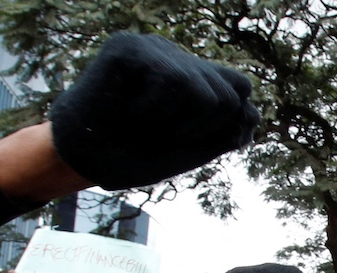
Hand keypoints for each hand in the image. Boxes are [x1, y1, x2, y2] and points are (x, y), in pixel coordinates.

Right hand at [49, 32, 259, 190]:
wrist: (83, 162)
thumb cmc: (133, 155)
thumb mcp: (192, 147)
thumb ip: (225, 129)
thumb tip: (253, 112)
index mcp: (191, 76)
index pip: (240, 89)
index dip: (233, 123)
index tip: (195, 141)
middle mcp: (175, 57)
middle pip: (235, 90)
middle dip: (206, 128)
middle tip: (165, 134)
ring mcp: (152, 49)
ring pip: (207, 92)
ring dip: (180, 124)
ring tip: (147, 124)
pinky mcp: (129, 47)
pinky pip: (172, 83)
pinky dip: (155, 114)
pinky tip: (131, 114)